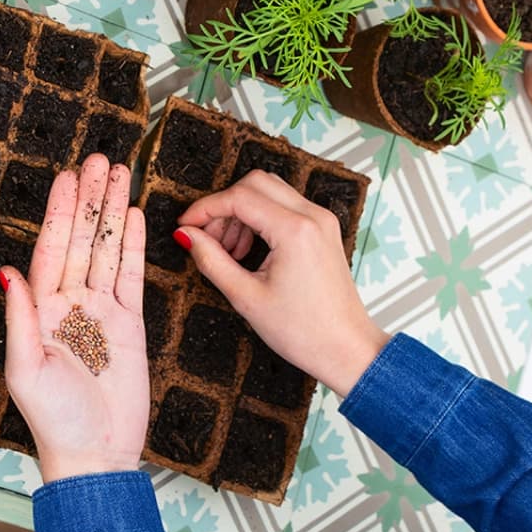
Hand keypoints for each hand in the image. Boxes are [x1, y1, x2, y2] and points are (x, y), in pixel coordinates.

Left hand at [1, 155, 148, 482]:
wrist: (96, 454)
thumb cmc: (54, 420)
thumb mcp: (26, 369)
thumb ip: (20, 318)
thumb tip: (8, 270)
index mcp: (41, 310)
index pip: (51, 250)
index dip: (60, 213)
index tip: (68, 178)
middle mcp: (70, 304)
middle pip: (82, 240)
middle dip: (90, 199)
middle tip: (99, 159)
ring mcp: (101, 312)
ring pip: (108, 250)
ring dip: (113, 212)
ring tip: (121, 174)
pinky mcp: (130, 324)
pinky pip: (132, 277)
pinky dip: (134, 246)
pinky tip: (134, 217)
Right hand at [178, 172, 387, 396]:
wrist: (345, 349)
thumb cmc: (304, 331)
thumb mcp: (246, 297)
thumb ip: (211, 259)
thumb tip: (187, 235)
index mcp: (295, 230)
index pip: (239, 197)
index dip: (205, 208)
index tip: (185, 225)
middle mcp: (313, 217)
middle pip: (255, 183)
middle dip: (224, 206)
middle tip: (207, 238)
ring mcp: (322, 221)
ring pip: (270, 192)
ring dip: (242, 212)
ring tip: (228, 252)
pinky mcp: (323, 230)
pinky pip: (285, 207)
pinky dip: (261, 219)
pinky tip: (248, 251)